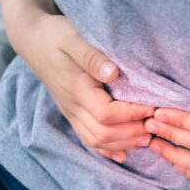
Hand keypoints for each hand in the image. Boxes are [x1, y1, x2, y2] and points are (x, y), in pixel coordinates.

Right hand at [5, 9, 153, 162]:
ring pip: (96, 140)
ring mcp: (71, 112)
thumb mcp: (72, 38)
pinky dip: (107, 149)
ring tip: (148, 137)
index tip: (153, 107)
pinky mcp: (72, 113)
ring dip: (124, 143)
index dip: (132, 114)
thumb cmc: (54, 35)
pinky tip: (124, 154)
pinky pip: (88, 138)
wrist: (32, 39)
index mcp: (76, 88)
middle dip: (132, 133)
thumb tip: (113, 72)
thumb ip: (92, 56)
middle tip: (156, 125)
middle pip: (103, 133)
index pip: (106, 114)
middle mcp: (72, 105)